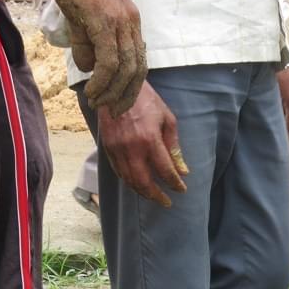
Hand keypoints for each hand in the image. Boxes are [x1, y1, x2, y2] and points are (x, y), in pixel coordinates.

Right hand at [48, 0, 146, 113]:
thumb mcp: (83, 18)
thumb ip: (87, 44)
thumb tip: (88, 69)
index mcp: (131, 23)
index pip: (139, 60)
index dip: (132, 85)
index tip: (120, 101)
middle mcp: (131, 24)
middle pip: (137, 69)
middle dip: (126, 95)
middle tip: (113, 111)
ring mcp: (120, 22)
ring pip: (125, 68)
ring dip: (112, 91)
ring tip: (97, 102)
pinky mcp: (105, 21)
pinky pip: (109, 60)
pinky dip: (102, 80)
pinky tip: (92, 89)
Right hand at [98, 82, 188, 207]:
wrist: (117, 86)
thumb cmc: (147, 101)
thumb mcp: (168, 120)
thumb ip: (174, 147)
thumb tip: (182, 170)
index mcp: (149, 140)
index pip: (165, 171)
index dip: (175, 183)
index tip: (181, 189)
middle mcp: (131, 148)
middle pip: (144, 182)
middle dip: (156, 195)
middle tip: (166, 202)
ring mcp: (116, 148)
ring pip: (128, 179)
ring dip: (142, 191)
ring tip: (153, 195)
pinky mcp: (106, 146)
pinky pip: (117, 171)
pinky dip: (128, 180)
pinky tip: (137, 184)